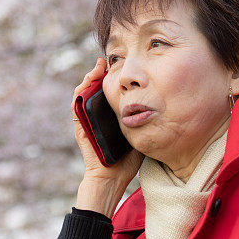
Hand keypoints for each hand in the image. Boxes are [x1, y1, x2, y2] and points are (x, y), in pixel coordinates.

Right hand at [71, 58, 143, 216]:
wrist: (113, 177)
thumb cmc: (128, 159)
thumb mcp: (138, 131)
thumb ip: (143, 118)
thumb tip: (162, 104)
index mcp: (109, 115)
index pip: (108, 91)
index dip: (112, 77)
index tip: (121, 65)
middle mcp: (96, 115)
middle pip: (95, 88)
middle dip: (99, 73)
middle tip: (107, 60)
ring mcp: (86, 120)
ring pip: (83, 93)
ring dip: (88, 78)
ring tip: (97, 67)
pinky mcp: (79, 126)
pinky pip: (76, 105)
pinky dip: (79, 92)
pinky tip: (87, 83)